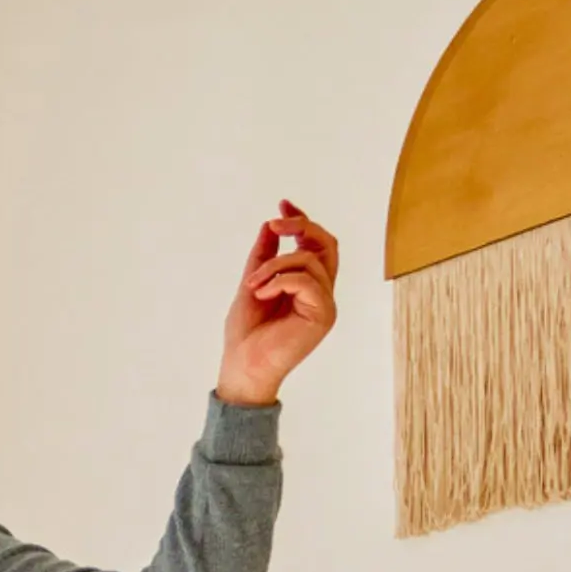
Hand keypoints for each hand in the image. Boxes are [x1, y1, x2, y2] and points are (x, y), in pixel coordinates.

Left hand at [215, 202, 338, 406]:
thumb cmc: (245, 335)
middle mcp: (322, 292)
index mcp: (307, 285)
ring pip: (311, 260)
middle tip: (274, 225)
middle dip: (301, 227)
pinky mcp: (323, 315)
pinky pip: (307, 281)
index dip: (303, 221)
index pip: (316, 244)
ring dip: (275, 265)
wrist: (242, 367)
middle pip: (327, 245)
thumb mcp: (251, 285)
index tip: (282, 204)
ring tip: (253, 283)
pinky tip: (261, 294)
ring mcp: (325, 303)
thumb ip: (262, 257)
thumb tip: (270, 225)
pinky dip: (280, 281)